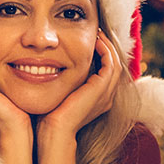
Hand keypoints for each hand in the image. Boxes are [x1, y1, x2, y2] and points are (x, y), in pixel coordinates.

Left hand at [33, 31, 120, 163]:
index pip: (106, 71)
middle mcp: (106, 97)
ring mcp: (106, 94)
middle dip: (107, 48)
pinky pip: (111, 65)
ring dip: (108, 47)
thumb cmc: (49, 115)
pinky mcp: (101, 90)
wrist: (53, 131)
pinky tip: (95, 42)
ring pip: (115, 63)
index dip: (101, 54)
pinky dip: (106, 51)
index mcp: (97, 98)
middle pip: (114, 65)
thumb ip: (61, 81)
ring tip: (97, 34)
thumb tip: (48, 64)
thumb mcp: (58, 93)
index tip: (90, 40)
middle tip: (97, 33)